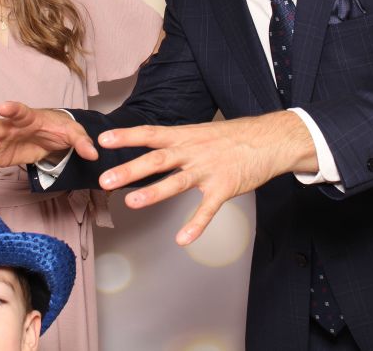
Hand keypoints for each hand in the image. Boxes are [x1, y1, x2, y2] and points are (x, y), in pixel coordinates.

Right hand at [0, 102, 98, 194]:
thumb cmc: (59, 128)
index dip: (12, 109)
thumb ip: (82, 142)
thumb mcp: (74, 133)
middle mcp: (9, 128)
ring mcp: (1, 143)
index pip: (19, 111)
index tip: (3, 107)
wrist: (52, 135)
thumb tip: (94, 153)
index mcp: (28, 117)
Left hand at [97, 111, 316, 245]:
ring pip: (177, 182)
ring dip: (153, 193)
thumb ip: (178, 141)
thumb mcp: (201, 132)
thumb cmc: (234, 137)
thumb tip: (153, 146)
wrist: (270, 139)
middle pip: (157, 160)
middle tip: (105, 179)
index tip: (102, 140)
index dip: (126, 136)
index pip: (151, 134)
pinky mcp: (224, 188)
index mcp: (185, 137)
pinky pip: (208, 209)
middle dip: (130, 170)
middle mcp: (193, 152)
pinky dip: (196, 224)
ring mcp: (208, 170)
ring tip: (131, 202)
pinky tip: (183, 239)